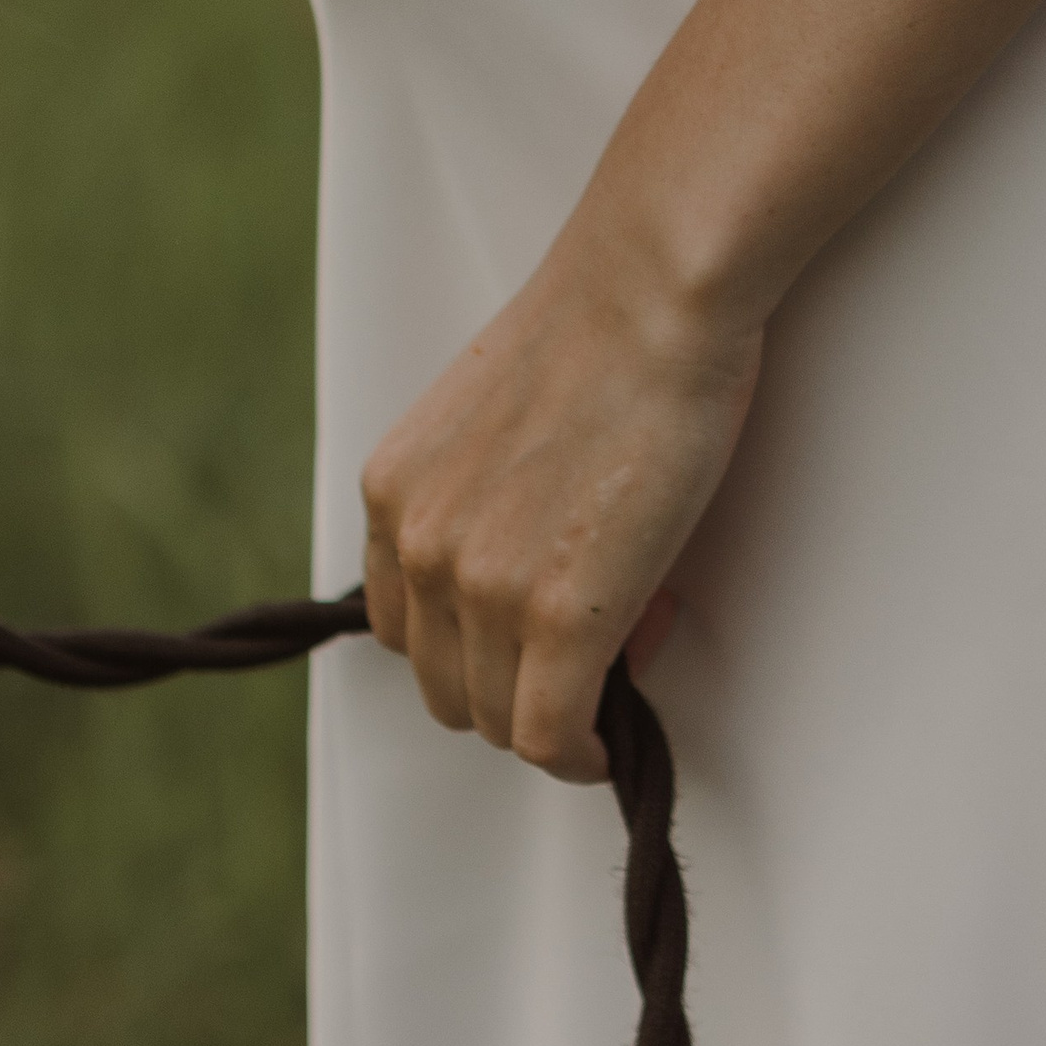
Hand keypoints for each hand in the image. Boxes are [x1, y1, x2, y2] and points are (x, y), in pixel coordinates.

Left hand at [361, 222, 763, 780]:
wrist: (652, 290)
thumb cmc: (603, 330)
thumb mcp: (498, 424)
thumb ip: (495, 512)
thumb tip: (553, 599)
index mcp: (394, 492)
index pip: (403, 628)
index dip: (475, 644)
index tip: (534, 631)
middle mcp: (418, 544)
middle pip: (447, 685)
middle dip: (517, 683)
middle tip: (596, 639)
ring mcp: (482, 585)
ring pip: (500, 719)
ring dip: (558, 711)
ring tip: (625, 649)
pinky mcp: (558, 615)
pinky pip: (550, 737)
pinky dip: (576, 756)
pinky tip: (603, 742)